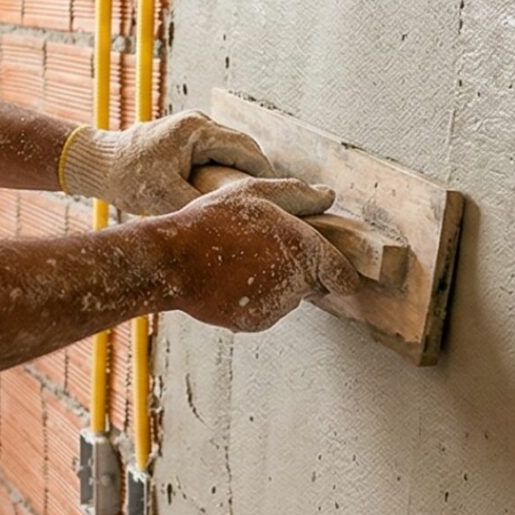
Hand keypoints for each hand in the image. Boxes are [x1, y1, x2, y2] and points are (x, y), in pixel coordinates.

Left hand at [61, 111, 276, 215]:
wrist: (97, 163)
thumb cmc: (126, 177)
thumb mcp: (165, 197)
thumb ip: (200, 205)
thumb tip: (230, 219)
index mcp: (198, 130)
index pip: (247, 150)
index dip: (265, 174)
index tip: (279, 197)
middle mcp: (199, 123)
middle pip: (244, 147)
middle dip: (259, 173)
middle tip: (274, 200)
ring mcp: (192, 128)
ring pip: (232, 149)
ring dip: (244, 171)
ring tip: (256, 199)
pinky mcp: (185, 138)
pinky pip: (217, 152)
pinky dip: (228, 169)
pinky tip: (231, 192)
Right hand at [153, 177, 362, 331]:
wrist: (171, 261)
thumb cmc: (211, 221)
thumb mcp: (254, 192)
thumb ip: (298, 194)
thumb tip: (327, 194)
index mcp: (304, 248)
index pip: (342, 276)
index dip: (339, 272)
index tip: (333, 271)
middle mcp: (296, 282)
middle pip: (314, 285)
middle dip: (300, 271)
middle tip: (267, 250)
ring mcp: (275, 306)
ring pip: (288, 298)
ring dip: (276, 283)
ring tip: (241, 261)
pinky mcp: (254, 323)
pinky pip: (265, 311)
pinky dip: (254, 299)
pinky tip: (232, 280)